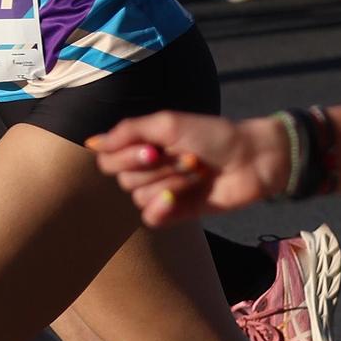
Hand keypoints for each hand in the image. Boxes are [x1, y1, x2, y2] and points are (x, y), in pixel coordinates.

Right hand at [88, 110, 291, 225]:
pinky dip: (163, 207)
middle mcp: (148, 167)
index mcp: (143, 142)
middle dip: (156, 168)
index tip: (152, 148)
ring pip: (138, 196)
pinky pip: (150, 217)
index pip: (108, 158)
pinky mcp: (175, 212)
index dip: (125, 156)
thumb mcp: (168, 123)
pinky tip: (181, 198)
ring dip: (170, 182)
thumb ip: (128, 131)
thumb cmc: (212, 135)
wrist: (249, 159)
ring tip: (196, 171)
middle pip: (122, 178)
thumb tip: (91, 143)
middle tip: (186, 157)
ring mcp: (161, 189)